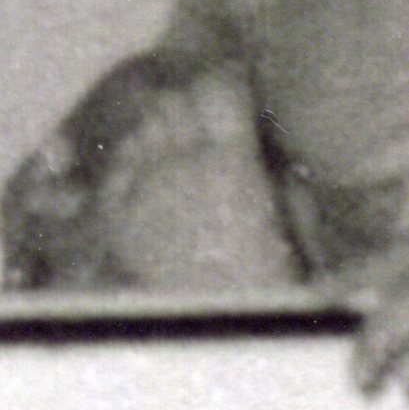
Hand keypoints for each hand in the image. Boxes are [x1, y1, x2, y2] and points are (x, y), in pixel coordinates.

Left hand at [14, 66, 301, 289]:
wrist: (221, 329)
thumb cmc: (272, 278)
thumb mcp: (291, 211)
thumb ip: (274, 164)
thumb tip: (262, 132)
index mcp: (230, 162)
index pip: (219, 87)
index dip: (229, 80)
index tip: (238, 83)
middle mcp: (179, 166)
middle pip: (176, 100)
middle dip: (195, 102)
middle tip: (212, 117)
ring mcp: (141, 190)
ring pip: (144, 128)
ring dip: (165, 130)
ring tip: (184, 146)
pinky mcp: (117, 214)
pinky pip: (119, 164)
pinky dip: (137, 160)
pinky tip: (156, 174)